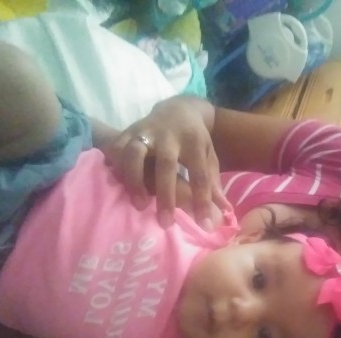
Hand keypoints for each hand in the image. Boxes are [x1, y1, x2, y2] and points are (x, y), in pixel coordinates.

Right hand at [104, 96, 230, 229]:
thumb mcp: (209, 156)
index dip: (203, 200)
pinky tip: (119, 185)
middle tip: (165, 224)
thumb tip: (225, 212)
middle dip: (166, 195)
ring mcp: (146, 132)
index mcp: (194, 141)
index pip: (200, 174)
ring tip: (140, 206)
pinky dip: (115, 166)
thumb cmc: (195, 140)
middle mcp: (169, 136)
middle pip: (166, 164)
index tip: (205, 225)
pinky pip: (116, 148)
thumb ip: (214, 183)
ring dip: (135, 180)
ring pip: (135, 153)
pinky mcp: (128, 131)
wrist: (177, 109)